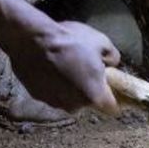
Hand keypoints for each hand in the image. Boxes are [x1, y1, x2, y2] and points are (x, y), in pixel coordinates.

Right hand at [3, 20, 120, 114]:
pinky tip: (49, 66)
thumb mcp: (102, 42)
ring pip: (68, 97)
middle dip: (88, 87)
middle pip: (87, 101)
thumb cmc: (70, 41)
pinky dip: (52, 83)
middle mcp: (74, 105)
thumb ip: (112, 57)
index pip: (112, 108)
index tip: (110, 86)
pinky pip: (51, 92)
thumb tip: (111, 64)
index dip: (114, 97)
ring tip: (64, 64)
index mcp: (94, 96)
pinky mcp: (37, 96)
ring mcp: (54, 102)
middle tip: (85, 67)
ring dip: (69, 86)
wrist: (33, 39)